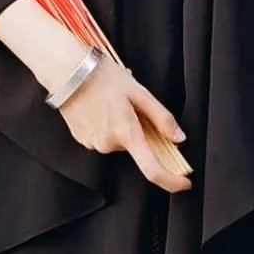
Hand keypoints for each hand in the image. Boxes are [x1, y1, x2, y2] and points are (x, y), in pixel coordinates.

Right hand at [58, 57, 190, 193]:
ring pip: (119, 141)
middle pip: (135, 147)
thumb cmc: (103, 77)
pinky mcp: (82, 140)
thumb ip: (161, 117)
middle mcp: (108, 144)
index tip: (185, 182)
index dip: (171, 180)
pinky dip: (109, 126)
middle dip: (140, 131)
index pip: (152, 169)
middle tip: (133, 105)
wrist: (68, 71)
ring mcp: (93, 144)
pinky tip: (102, 107)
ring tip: (114, 101)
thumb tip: (179, 138)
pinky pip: (104, 138)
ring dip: (124, 127)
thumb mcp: (139, 92)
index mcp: (126, 133)